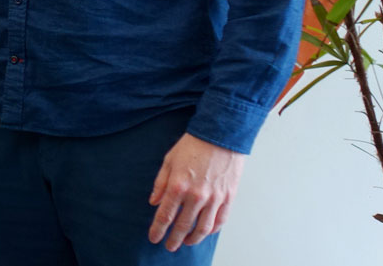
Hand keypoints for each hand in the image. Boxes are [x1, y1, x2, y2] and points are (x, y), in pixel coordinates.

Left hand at [148, 133, 245, 250]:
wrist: (220, 135)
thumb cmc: (192, 146)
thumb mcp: (169, 161)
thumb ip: (160, 184)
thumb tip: (153, 202)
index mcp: (178, 186)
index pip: (165, 215)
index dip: (158, 229)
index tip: (153, 238)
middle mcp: (196, 196)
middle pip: (183, 226)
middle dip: (174, 239)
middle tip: (169, 247)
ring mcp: (214, 198)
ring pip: (203, 228)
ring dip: (193, 239)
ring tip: (186, 243)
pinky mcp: (228, 197)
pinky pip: (220, 221)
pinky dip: (212, 230)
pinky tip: (205, 232)